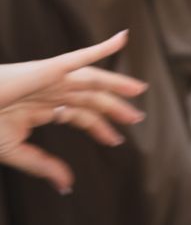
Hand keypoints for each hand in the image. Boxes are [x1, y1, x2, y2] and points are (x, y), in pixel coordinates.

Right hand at [0, 31, 147, 192]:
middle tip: (138, 118)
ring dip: (117, 84)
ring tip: (139, 90)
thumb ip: (43, 165)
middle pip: (91, 99)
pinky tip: (123, 39)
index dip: (100, 127)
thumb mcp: (16, 151)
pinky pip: (81, 56)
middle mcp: (51, 91)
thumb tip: (67, 185)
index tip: (117, 141)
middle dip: (115, 108)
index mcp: (43, 108)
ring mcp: (51, 79)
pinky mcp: (49, 68)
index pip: (80, 115)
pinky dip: (102, 48)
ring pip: (93, 80)